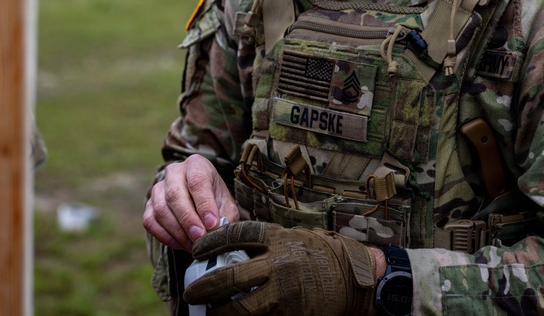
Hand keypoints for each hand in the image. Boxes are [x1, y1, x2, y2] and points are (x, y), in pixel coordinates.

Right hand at [143, 154, 239, 251]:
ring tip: (193, 245)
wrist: (200, 201)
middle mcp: (174, 172)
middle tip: (199, 238)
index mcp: (196, 165)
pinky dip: (164, 236)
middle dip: (188, 220)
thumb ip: (225, 216)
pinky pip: (150, 221)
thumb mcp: (226, 204)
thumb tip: (215, 231)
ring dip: (177, 231)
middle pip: (175, 194)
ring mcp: (158, 187)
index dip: (204, 204)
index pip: (197, 181)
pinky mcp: (149, 205)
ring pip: (161, 209)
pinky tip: (180, 244)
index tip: (212, 224)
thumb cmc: (215, 201)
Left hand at [183, 221, 376, 315]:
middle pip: (230, 276)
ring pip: (241, 309)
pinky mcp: (290, 315)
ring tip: (209, 315)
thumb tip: (226, 250)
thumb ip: (264, 243)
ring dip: (219, 314)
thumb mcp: (292, 237)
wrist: (353, 278)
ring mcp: (284, 293)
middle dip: (204, 287)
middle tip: (191, 293)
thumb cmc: (319, 255)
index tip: (196, 249)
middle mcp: (279, 265)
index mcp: (278, 239)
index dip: (211, 242)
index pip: (235, 235)